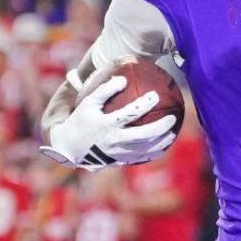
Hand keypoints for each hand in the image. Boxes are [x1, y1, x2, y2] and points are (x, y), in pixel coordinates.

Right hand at [41, 74, 176, 169]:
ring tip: (172, 132)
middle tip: (172, 117)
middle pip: (142, 136)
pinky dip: (152, 153)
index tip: (154, 95)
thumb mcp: (88, 103)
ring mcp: (117, 154)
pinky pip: (139, 158)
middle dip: (160, 127)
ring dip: (160, 142)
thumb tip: (123, 79)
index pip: (129, 113)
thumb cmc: (80, 120)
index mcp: (106, 125)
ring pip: (144, 150)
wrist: (69, 148)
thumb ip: (105, 90)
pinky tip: (162, 146)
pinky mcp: (118, 161)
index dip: (143, 104)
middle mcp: (113, 141)